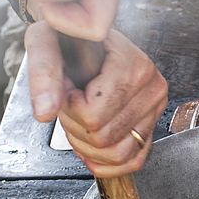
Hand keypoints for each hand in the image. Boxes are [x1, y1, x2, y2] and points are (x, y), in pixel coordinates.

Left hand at [26, 21, 167, 177]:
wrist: (84, 34)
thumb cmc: (68, 38)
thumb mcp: (45, 42)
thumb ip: (43, 73)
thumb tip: (45, 112)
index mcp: (133, 66)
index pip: (93, 115)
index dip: (69, 108)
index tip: (68, 88)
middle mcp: (152, 89)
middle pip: (104, 138)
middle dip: (76, 127)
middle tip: (71, 104)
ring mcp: (155, 110)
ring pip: (117, 154)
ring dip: (88, 147)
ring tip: (81, 121)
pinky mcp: (152, 125)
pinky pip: (133, 161)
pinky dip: (108, 164)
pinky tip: (91, 150)